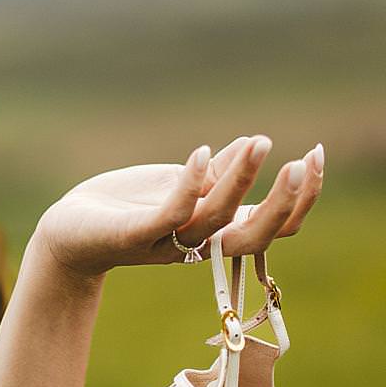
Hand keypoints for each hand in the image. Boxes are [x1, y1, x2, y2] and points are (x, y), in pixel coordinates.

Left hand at [32, 135, 324, 279]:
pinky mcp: (133, 235)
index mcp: (217, 232)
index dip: (302, 198)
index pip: (274, 228)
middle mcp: (198, 244)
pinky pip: (169, 215)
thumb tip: (252, 146)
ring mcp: (167, 241)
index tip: (317, 154)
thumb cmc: (126, 209)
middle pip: (255, 236)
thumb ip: (217, 174)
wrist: (68, 232)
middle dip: (284, 203)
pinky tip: (203, 152)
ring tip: (259, 142)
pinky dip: (190, 185)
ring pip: (215, 220)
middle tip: (302, 162)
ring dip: (241, 181)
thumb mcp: (178, 186)